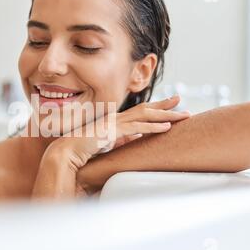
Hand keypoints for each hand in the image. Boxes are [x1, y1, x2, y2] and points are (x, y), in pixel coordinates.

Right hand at [47, 95, 189, 172]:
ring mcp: (115, 123)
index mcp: (115, 120)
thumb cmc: (82, 149)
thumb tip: (134, 139)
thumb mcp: (106, 144)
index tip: (169, 105)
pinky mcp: (113, 131)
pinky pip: (137, 128)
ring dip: (166, 115)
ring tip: (183, 115)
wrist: (67, 151)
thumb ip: (120, 140)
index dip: (155, 108)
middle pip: (145, 108)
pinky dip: (153, 127)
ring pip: (146, 116)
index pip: (139, 111)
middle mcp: (116, 118)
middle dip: (164, 104)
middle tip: (180, 99)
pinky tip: (167, 128)